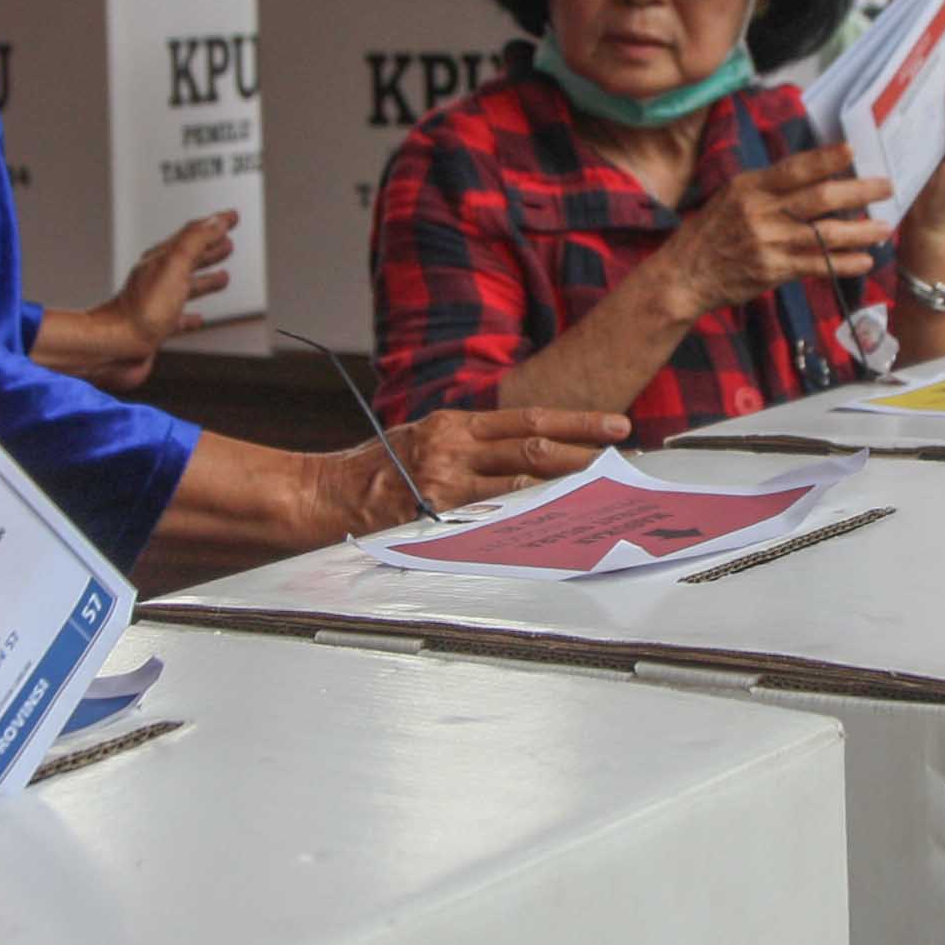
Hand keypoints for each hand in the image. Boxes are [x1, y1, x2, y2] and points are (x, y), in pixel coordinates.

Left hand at [48, 211, 237, 393]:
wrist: (117, 344)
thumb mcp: (175, 265)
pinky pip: (179, 317)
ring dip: (205, 280)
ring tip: (222, 277)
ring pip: (186, 287)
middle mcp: (158, 279)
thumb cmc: (141, 309)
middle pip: (189, 259)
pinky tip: (198, 318)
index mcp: (162, 259)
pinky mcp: (157, 327)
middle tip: (227, 242)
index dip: (214, 224)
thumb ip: (196, 240)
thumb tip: (215, 221)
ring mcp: (157, 304)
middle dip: (210, 250)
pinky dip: (191, 316)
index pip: (192, 234)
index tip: (230, 217)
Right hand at [325, 406, 630, 536]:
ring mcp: (445, 480)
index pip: (529, 418)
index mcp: (454, 424)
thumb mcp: (420, 439)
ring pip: (520, 485)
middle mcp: (454, 446)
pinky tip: (553, 526)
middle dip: (585, 455)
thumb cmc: (372, 471)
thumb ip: (466, 444)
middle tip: (622, 460)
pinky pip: (490, 518)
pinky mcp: (434, 513)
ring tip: (599, 495)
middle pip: (535, 448)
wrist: (322, 494)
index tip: (615, 427)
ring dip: (564, 491)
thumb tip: (519, 455)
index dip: (578, 422)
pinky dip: (525, 521)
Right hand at [651, 142, 891, 320]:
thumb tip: (815, 172)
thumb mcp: (733, 195)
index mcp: (751, 187)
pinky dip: (843, 263)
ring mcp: (768, 243)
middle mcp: (760, 212)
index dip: (824, 159)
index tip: (852, 150)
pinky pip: (816, 266)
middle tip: (886, 187)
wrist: (685, 274)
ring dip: (859, 231)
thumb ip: (770, 187)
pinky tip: (865, 261)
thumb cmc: (712, 230)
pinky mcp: (772, 270)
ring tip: (885, 228)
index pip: (794, 169)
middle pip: (818, 198)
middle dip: (857, 192)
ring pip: (823, 234)